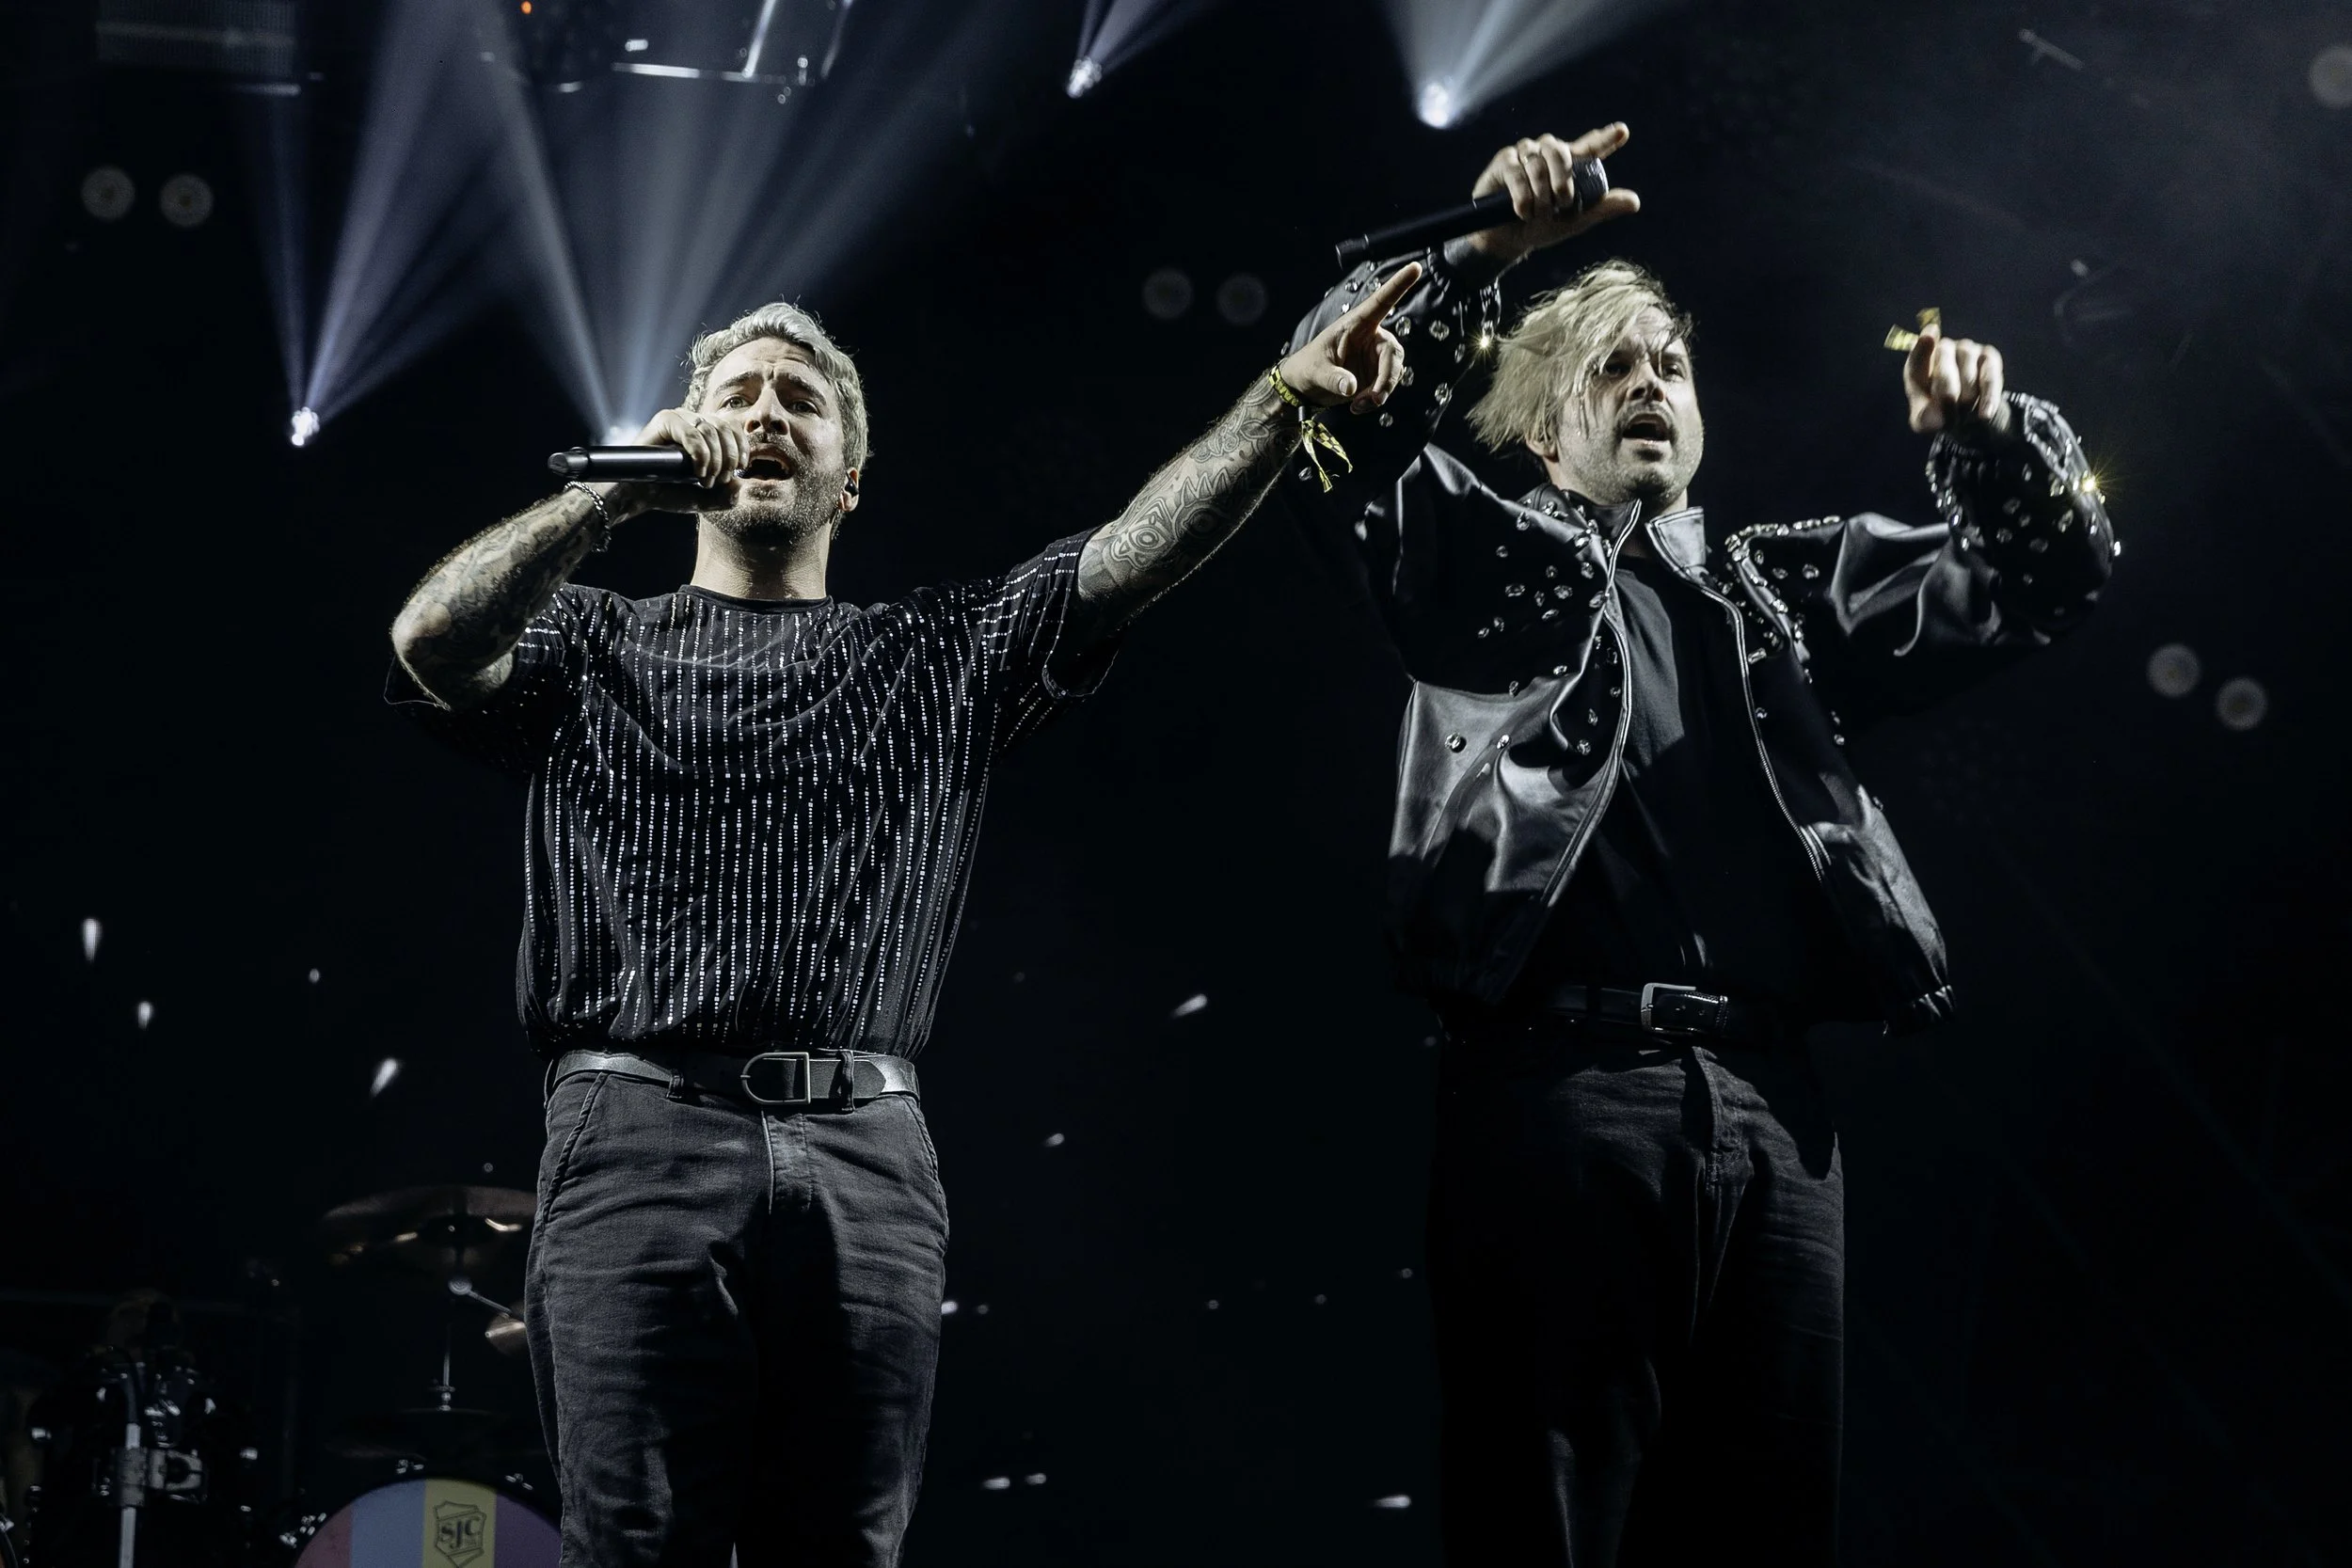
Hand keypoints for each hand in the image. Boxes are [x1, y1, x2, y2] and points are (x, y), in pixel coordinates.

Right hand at [606, 406, 746, 517]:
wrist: (638, 495)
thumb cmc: (668, 492)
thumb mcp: (705, 498)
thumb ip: (725, 496)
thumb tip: (740, 484)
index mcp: (704, 431)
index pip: (732, 427)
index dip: (741, 447)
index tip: (740, 470)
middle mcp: (692, 419)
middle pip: (725, 428)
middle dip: (729, 458)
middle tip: (718, 481)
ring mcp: (678, 418)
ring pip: (711, 430)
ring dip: (715, 460)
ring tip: (706, 481)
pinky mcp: (664, 421)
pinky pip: (692, 433)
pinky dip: (701, 455)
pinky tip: (698, 472)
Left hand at [1276, 261, 1422, 414]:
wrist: (1306, 387)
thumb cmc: (1308, 368)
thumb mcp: (1315, 372)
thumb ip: (1333, 379)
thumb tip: (1351, 387)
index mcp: (1356, 324)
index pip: (1381, 302)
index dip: (1399, 285)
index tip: (1416, 267)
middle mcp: (1371, 336)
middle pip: (1394, 352)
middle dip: (1388, 378)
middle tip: (1374, 399)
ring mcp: (1376, 357)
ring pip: (1394, 372)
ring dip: (1380, 392)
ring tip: (1358, 406)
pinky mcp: (1377, 374)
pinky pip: (1386, 387)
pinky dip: (1375, 399)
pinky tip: (1357, 407)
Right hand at [1463, 125, 1641, 264]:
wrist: (1507, 240)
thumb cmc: (1542, 227)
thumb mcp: (1574, 221)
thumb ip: (1601, 209)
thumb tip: (1635, 202)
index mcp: (1569, 164)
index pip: (1590, 146)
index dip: (1605, 138)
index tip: (1622, 131)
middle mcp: (1548, 153)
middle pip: (1560, 151)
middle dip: (1562, 180)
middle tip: (1562, 203)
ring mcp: (1525, 154)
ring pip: (1537, 163)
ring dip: (1540, 193)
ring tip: (1537, 213)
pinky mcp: (1504, 161)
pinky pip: (1516, 172)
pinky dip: (1522, 195)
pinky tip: (1522, 211)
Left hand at [1903, 327, 2010, 437]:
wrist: (1967, 413)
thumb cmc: (1939, 411)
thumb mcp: (1925, 420)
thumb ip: (1925, 418)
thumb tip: (1938, 417)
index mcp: (1919, 363)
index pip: (1917, 355)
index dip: (1922, 347)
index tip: (1928, 337)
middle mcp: (1943, 348)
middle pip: (1944, 362)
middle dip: (1947, 391)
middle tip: (1950, 410)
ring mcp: (1967, 349)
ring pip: (1968, 373)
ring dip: (1966, 398)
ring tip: (1963, 413)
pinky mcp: (1990, 357)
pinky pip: (1989, 377)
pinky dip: (1987, 397)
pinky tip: (1984, 414)